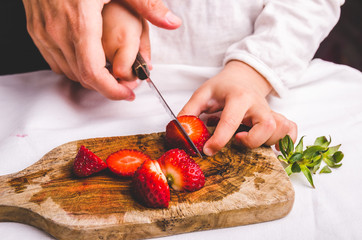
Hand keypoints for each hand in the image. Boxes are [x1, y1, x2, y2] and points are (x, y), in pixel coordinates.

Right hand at [22, 0, 180, 99]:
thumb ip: (146, 5)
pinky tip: (88, 57)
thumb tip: (172, 22)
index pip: (93, 73)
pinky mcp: (35, 30)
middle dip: (107, 85)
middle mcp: (58, 32)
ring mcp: (43, 32)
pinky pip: (55, 61)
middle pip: (84, 77)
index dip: (112, 90)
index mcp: (81, 23)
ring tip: (109, 70)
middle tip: (125, 82)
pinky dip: (74, 67)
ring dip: (91, 77)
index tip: (127, 94)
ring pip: (69, 72)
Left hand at [179, 61, 296, 155]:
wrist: (244, 77)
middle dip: (251, 141)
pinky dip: (285, 140)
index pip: (231, 120)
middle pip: (266, 126)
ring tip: (248, 138)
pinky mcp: (277, 117)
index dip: (219, 139)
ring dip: (265, 141)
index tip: (207, 151)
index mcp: (238, 97)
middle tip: (236, 139)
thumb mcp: (203, 93)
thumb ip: (190, 111)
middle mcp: (258, 104)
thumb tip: (179, 132)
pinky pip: (290, 129)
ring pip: (279, 130)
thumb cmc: (223, 86)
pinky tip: (271, 145)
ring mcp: (270, 111)